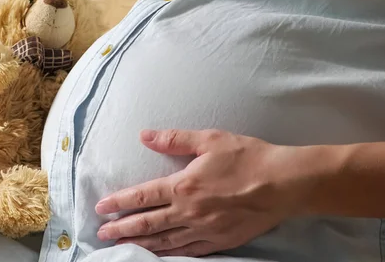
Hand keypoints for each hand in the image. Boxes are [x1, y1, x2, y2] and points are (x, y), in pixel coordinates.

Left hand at [95, 129, 322, 256]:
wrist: (283, 183)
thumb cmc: (247, 157)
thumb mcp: (209, 140)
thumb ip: (174, 140)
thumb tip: (144, 136)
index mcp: (183, 186)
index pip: (142, 196)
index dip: (118, 203)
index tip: (101, 208)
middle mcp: (189, 212)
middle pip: (147, 223)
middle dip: (121, 229)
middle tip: (101, 235)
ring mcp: (204, 230)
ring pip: (164, 241)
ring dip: (140, 244)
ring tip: (121, 247)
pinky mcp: (220, 241)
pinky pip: (188, 251)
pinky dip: (169, 254)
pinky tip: (158, 255)